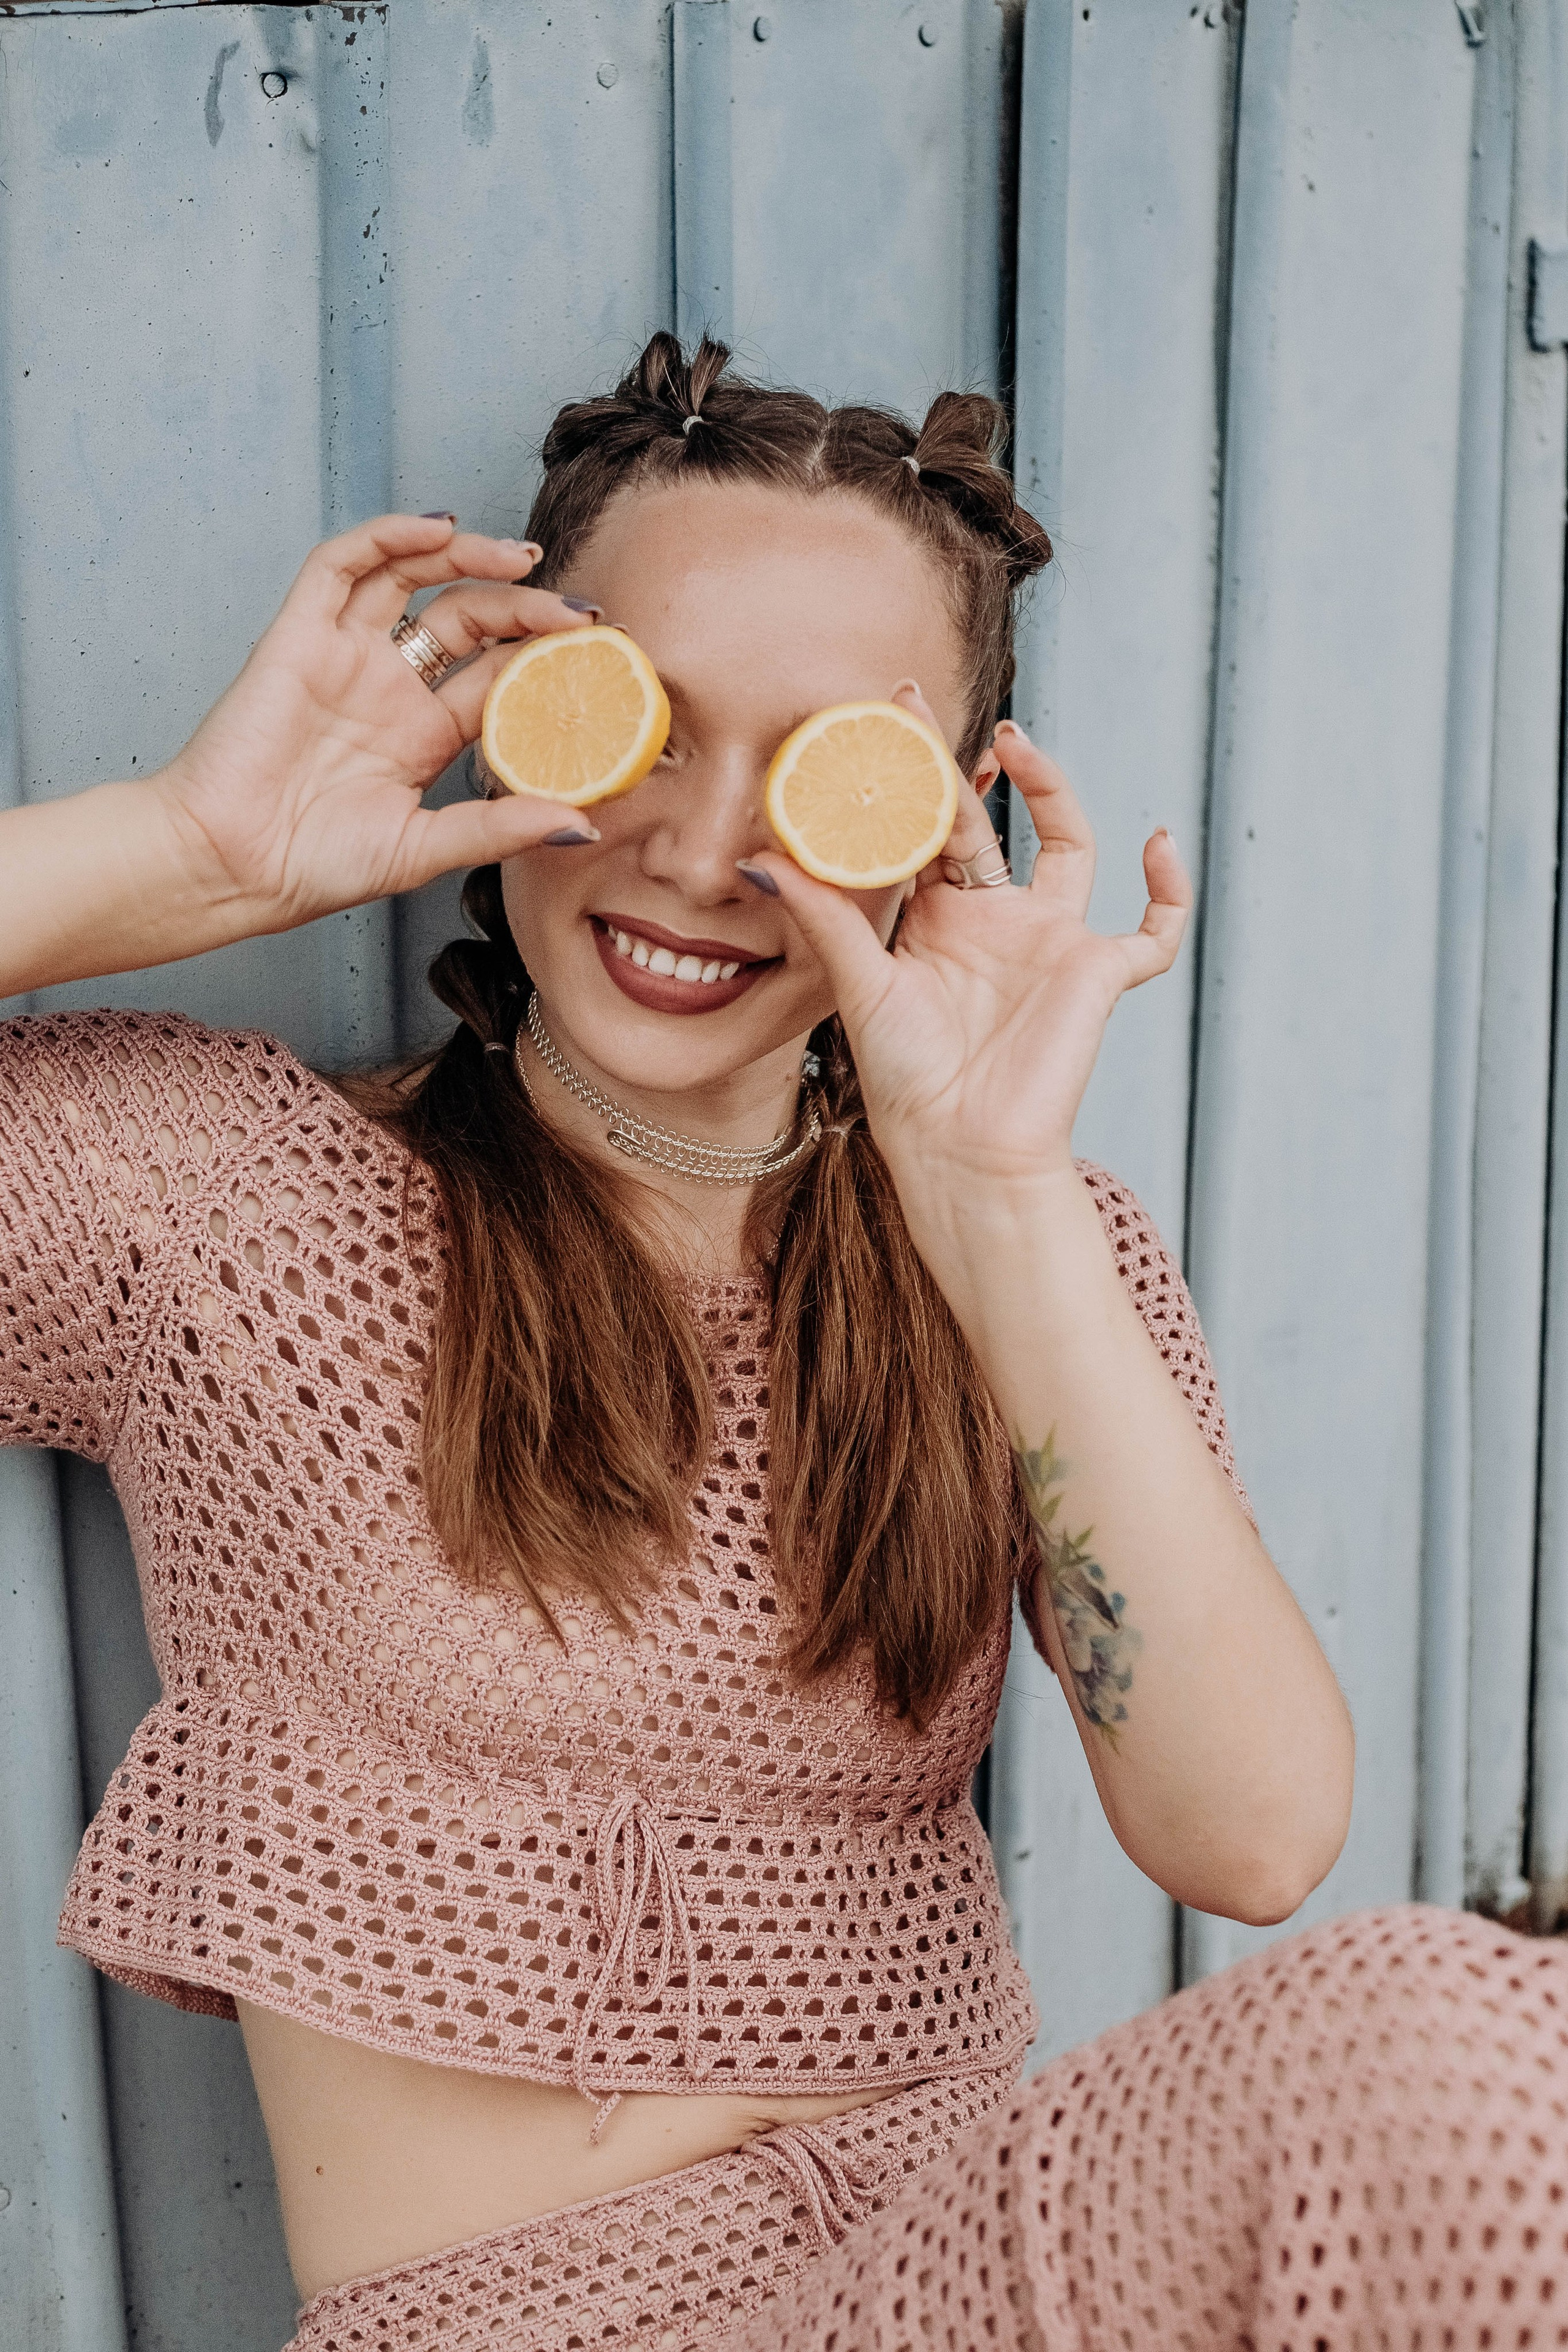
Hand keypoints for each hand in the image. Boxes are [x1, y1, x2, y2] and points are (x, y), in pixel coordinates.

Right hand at [155, 514, 598, 931]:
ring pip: (414, 577)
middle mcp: (389, 686)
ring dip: (469, 556)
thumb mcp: (424, 849)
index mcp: (424, 734)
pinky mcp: (298, 635)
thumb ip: (499, 829)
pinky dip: (389, 537)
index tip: (602, 658)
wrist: (229, 865)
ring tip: (523, 559)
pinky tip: (439, 529)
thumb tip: (584, 826)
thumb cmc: (313, 866)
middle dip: (525, 608)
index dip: (548, 661)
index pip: (499, 677)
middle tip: (579, 613)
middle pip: (469, 620)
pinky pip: (343, 565)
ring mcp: (345, 655)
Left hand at [742, 690, 1190, 1223]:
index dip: (911, 772)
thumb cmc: (907, 1083)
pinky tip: (1158, 843)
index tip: (887, 710)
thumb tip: (759, 858)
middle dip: (967, 763)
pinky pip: (1153, 931)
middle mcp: (994, 919)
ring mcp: (1050, 943)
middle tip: (928, 707)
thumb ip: (823, 917)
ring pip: (1072, 846)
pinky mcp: (1098, 976)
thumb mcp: (859, 986)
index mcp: (936, 920)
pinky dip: (1169, 891)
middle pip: (990, 820)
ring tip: (1016, 744)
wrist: (962, 1152)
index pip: (925, 827)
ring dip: (1054, 790)